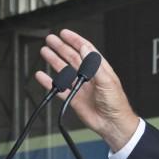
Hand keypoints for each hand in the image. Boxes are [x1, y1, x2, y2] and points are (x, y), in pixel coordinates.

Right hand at [35, 29, 138, 151]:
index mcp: (99, 69)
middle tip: (50, 40)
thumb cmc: (116, 104)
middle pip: (72, 57)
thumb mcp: (107, 81)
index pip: (86, 50)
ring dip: (54, 60)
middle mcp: (89, 76)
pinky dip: (49, 82)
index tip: (65, 33)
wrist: (113, 124)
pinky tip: (42, 76)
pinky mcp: (74, 99)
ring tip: (45, 52)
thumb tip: (86, 49)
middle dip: (61, 47)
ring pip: (64, 71)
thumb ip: (94, 65)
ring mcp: (80, 87)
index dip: (75, 40)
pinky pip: (59, 89)